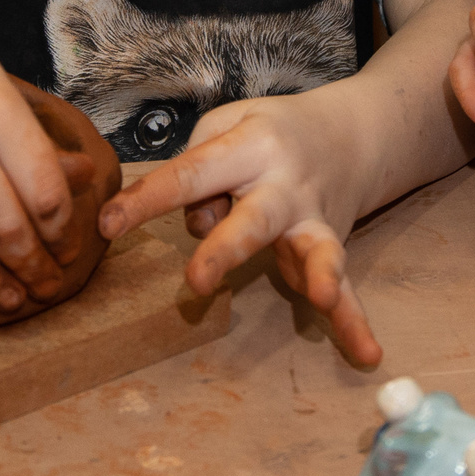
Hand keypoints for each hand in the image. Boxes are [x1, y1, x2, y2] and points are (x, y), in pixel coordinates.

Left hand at [96, 93, 381, 368]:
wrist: (351, 133)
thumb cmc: (269, 131)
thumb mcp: (228, 122)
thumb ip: (201, 167)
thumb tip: (199, 226)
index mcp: (253, 145)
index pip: (192, 174)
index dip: (148, 199)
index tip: (107, 224)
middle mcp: (286, 184)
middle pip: (254, 218)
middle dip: (226, 249)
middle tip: (197, 280)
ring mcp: (314, 219)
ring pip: (315, 249)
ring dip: (319, 275)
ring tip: (319, 296)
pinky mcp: (332, 247)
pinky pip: (347, 289)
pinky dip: (355, 320)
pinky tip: (367, 353)